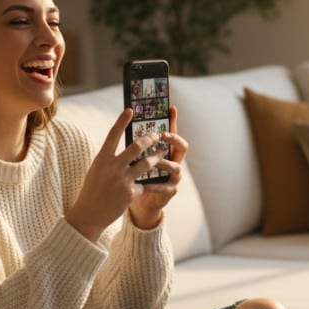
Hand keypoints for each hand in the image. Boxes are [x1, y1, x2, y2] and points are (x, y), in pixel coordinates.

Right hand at [65, 108, 174, 241]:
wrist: (89, 214)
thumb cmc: (93, 189)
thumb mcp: (97, 170)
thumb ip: (110, 158)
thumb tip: (126, 147)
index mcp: (101, 159)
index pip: (113, 135)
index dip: (121, 121)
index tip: (130, 110)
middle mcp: (112, 167)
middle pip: (136, 147)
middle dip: (150, 139)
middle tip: (157, 135)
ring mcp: (122, 180)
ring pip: (146, 164)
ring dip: (157, 157)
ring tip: (163, 153)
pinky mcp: (130, 193)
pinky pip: (145, 184)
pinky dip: (149, 184)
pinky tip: (157, 183)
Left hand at [130, 105, 188, 229]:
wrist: (136, 201)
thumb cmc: (134, 176)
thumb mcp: (133, 158)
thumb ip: (135, 144)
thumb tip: (126, 120)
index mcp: (166, 150)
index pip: (172, 132)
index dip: (173, 120)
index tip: (171, 108)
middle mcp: (174, 161)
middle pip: (182, 146)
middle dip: (174, 139)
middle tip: (162, 135)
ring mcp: (175, 176)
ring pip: (175, 166)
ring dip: (164, 162)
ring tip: (155, 161)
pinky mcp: (170, 190)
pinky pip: (166, 186)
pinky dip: (155, 184)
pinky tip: (146, 183)